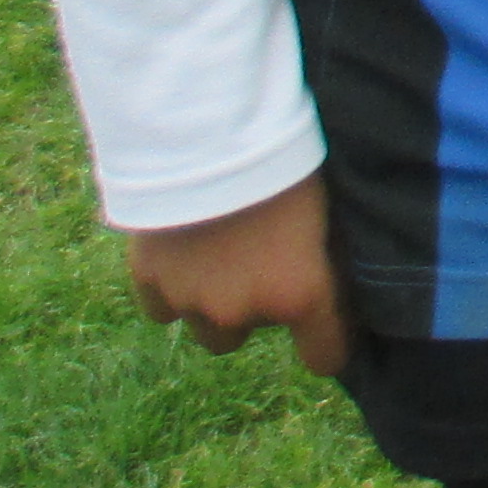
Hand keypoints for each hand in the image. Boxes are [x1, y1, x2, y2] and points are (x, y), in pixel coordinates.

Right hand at [126, 172, 350, 373]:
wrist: (211, 132)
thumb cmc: (288, 156)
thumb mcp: (332, 206)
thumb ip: (331, 255)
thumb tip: (339, 274)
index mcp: (301, 293)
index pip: (325, 355)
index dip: (330, 345)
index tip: (327, 336)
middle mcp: (242, 311)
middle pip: (243, 335)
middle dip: (250, 309)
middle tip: (253, 265)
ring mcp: (190, 300)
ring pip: (202, 327)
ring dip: (210, 303)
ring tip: (217, 257)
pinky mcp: (148, 280)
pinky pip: (161, 308)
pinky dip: (171, 287)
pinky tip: (183, 254)